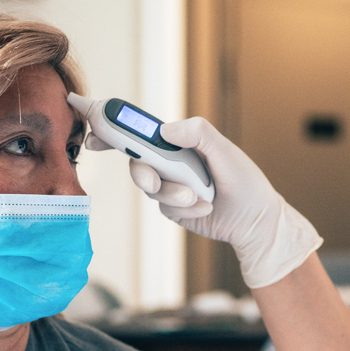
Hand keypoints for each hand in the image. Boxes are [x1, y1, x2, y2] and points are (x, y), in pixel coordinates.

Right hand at [125, 117, 321, 288]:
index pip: (140, 132)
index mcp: (178, 142)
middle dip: (142, 172)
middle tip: (153, 179)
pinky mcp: (173, 208)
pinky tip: (206, 207)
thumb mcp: (225, 151)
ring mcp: (169, 186)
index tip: (93, 133)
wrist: (255, 220)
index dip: (113, 130)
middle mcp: (169, 162)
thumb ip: (198, 133)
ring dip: (174, 193)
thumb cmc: (244, 180)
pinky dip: (185, 207)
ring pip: (151, 188)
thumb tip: (164, 131)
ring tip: (200, 196)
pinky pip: (165, 207)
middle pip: (137, 161)